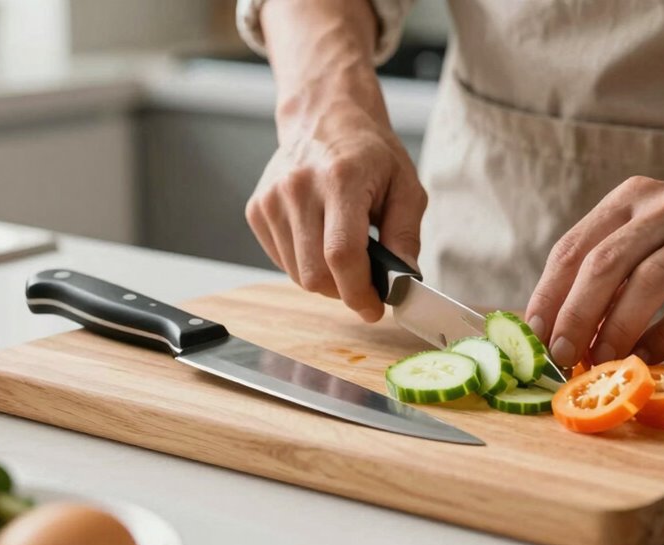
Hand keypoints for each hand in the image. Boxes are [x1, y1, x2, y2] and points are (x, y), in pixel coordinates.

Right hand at [245, 102, 426, 321]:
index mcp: (340, 179)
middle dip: (343, 291)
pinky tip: (320, 239)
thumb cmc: (369, 153)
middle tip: (364, 283)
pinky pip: (282, 260)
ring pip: (296, 274)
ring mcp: (271, 199)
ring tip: (344, 252)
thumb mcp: (406, 186)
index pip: (342, 255)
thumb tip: (403, 281)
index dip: (358, 292)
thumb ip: (406, 235)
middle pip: (314, 274)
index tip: (374, 308)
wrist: (324, 117)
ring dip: (325, 279)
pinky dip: (304, 264)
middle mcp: (298, 188)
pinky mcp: (257, 209)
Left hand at [525, 175, 663, 366]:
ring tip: (601, 362)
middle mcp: (663, 209)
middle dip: (575, 316)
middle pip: (604, 265)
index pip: (572, 248)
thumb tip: (558, 324)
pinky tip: (647, 357)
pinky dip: (663, 338)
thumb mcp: (646, 227)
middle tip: (562, 356)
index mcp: (628, 198)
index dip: (548, 295)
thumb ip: (607, 264)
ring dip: (616, 330)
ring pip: (646, 284)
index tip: (533, 334)